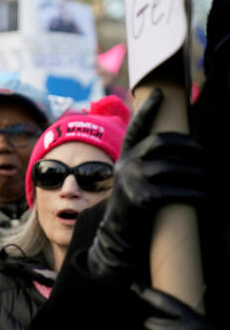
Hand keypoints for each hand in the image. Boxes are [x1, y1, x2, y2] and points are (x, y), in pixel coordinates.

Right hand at [87, 89, 206, 282]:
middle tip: (207, 156)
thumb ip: (150, 164)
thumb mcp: (137, 180)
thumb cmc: (136, 206)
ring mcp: (130, 181)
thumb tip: (187, 154)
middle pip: (161, 142)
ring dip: (199, 174)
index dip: (148, 109)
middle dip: (190, 146)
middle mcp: (125, 164)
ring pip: (174, 168)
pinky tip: (206, 196)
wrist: (117, 237)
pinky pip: (175, 191)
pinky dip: (195, 193)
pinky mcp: (140, 199)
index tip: (160, 92)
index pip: (137, 128)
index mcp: (125, 157)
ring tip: (212, 181)